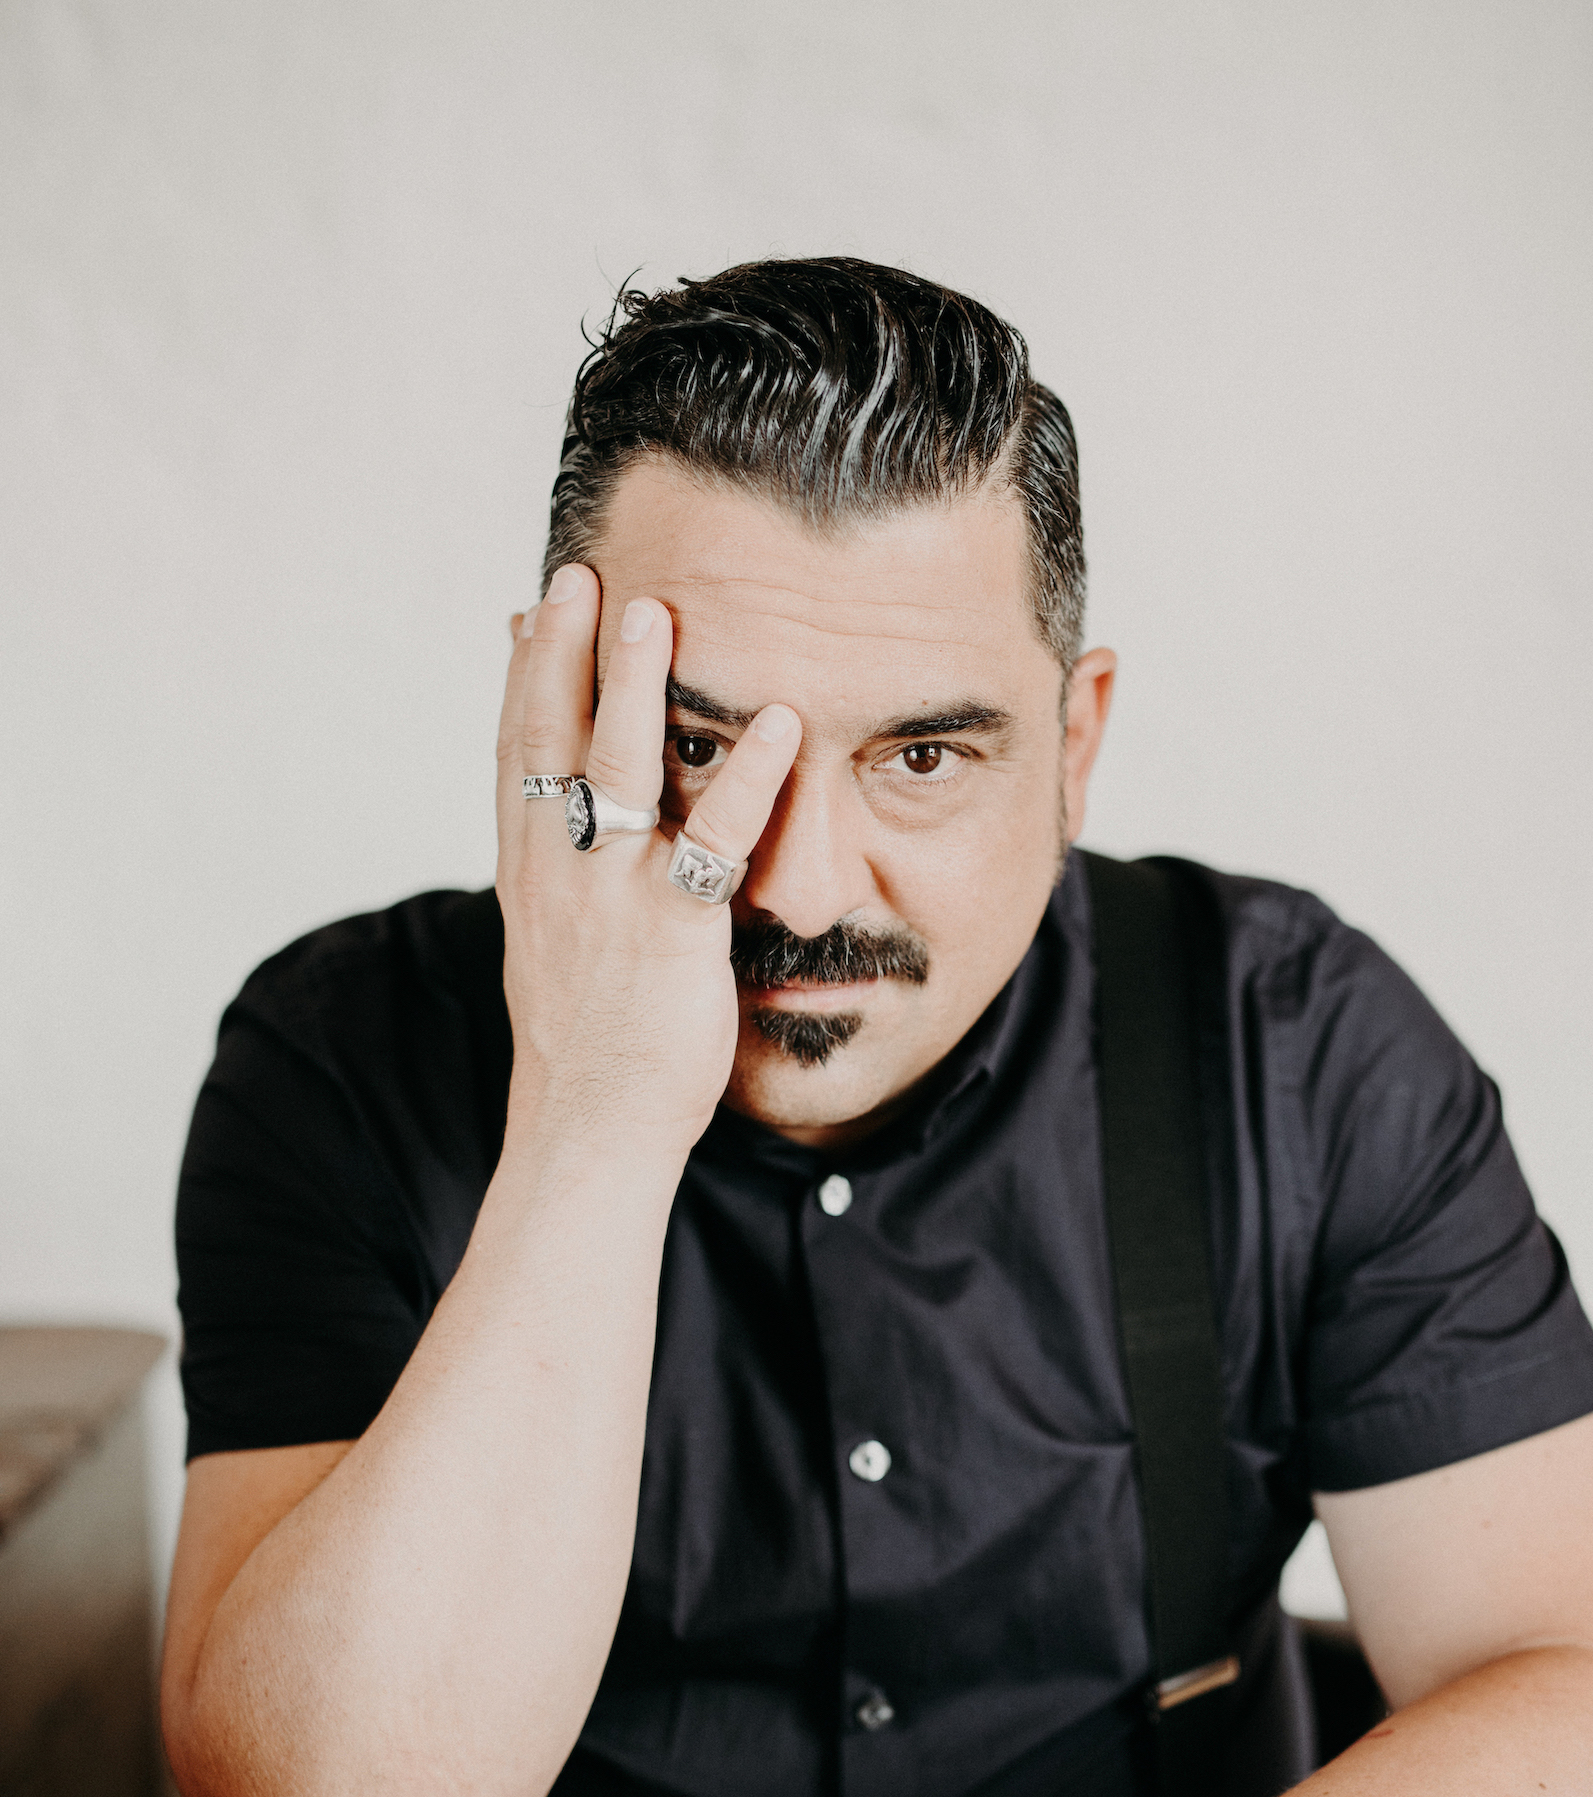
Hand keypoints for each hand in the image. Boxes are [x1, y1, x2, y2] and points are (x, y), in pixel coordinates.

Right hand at [495, 565, 801, 1163]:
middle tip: (580, 573)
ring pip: (617, 768)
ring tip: (655, 610)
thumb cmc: (588, 1053)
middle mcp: (560, 874)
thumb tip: (574, 845)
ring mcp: (612, 897)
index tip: (529, 611)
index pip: (516, 757)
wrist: (588, 1131)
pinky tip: (780, 723)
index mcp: (530, 878)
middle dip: (562, 651)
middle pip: (550, 738)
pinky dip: (748, 776)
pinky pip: (715, 839)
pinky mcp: (673, 931)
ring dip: (634, 683)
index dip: (522, 679)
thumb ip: (568, 888)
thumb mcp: (559, 955)